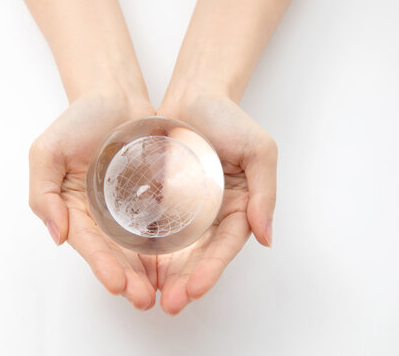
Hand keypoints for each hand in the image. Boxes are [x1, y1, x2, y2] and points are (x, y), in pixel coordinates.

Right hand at [28, 92, 158, 309]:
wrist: (116, 96)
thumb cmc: (79, 120)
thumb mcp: (47, 151)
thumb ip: (43, 193)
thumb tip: (58, 236)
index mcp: (76, 210)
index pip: (89, 244)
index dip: (101, 265)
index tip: (117, 284)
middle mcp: (104, 216)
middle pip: (117, 254)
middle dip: (130, 278)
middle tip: (145, 299)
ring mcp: (131, 208)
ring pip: (141, 247)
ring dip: (151, 272)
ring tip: (166, 292)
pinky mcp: (155, 198)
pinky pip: (163, 224)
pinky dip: (170, 245)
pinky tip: (183, 262)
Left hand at [156, 95, 277, 314]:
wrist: (193, 95)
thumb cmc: (229, 119)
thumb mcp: (260, 151)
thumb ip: (265, 193)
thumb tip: (266, 238)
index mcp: (237, 208)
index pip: (225, 246)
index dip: (212, 269)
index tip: (195, 289)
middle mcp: (210, 215)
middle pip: (198, 256)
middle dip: (185, 282)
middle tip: (169, 304)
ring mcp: (184, 209)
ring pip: (173, 250)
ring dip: (163, 275)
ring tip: (147, 296)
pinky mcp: (161, 200)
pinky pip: (151, 227)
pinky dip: (144, 249)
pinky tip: (132, 266)